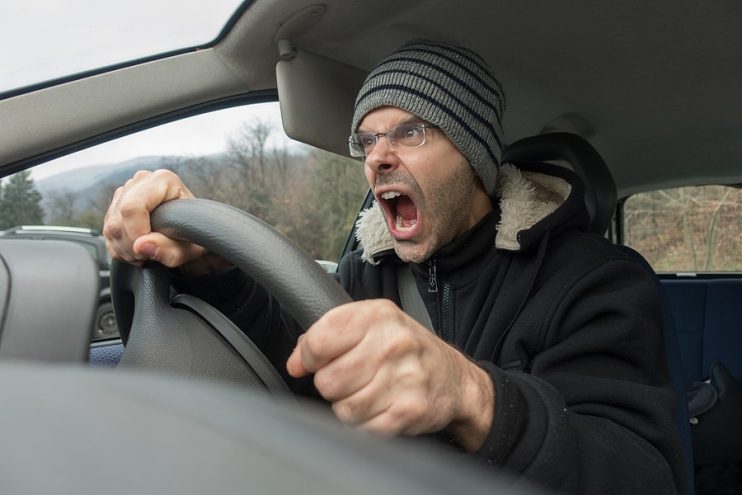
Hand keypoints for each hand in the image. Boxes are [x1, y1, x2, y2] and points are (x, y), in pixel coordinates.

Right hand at [103, 169, 227, 273]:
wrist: (194, 235)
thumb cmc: (196, 236)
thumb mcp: (191, 248)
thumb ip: (169, 249)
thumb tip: (141, 246)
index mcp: (163, 180)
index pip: (133, 207)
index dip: (136, 234)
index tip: (148, 252)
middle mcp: (142, 181)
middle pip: (118, 219)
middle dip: (131, 246)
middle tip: (150, 257)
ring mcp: (126, 192)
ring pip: (110, 227)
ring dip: (126, 250)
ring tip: (148, 255)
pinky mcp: (116, 207)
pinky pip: (107, 233)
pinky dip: (120, 249)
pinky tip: (139, 251)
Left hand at [286, 299, 493, 450]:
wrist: (454, 379)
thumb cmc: (405, 350)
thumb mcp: (372, 325)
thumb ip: (328, 336)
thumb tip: (295, 363)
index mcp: (377, 315)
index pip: (318, 342)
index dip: (307, 358)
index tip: (313, 363)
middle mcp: (393, 343)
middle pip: (328, 380)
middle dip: (332, 386)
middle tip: (350, 380)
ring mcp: (405, 378)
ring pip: (344, 409)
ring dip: (349, 407)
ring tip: (367, 394)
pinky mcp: (410, 410)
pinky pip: (364, 429)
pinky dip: (366, 425)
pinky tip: (380, 409)